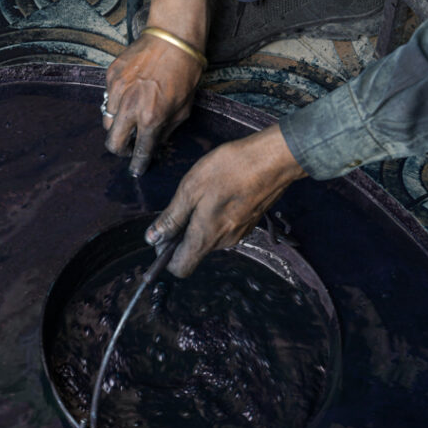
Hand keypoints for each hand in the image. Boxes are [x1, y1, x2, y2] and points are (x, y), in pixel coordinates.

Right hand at [104, 0, 207, 176]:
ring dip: (118, 125)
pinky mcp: (111, 76)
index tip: (136, 170)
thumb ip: (165, 131)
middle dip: (120, 150)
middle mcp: (130, 107)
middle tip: (129, 146)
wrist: (173, 36)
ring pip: (107, 121)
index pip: (138, 152)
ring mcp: (117, 91)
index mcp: (151, 118)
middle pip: (112, 143)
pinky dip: (117, 102)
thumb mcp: (183, 109)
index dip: (137, 164)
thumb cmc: (185, 72)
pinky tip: (130, 94)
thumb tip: (154, 145)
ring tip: (130, 118)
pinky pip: (108, 99)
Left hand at [145, 124, 307, 276]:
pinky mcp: (249, 223)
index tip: (163, 234)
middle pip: (194, 250)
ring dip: (200, 220)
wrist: (275, 159)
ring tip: (206, 191)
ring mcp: (238, 234)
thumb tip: (153, 237)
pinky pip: (224, 226)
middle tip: (185, 200)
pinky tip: (222, 190)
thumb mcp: (190, 189)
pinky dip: (217, 213)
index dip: (166, 256)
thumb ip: (171, 218)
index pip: (180, 268)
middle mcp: (223, 243)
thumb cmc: (232, 169)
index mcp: (205, 238)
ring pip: (209, 236)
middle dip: (182, 231)